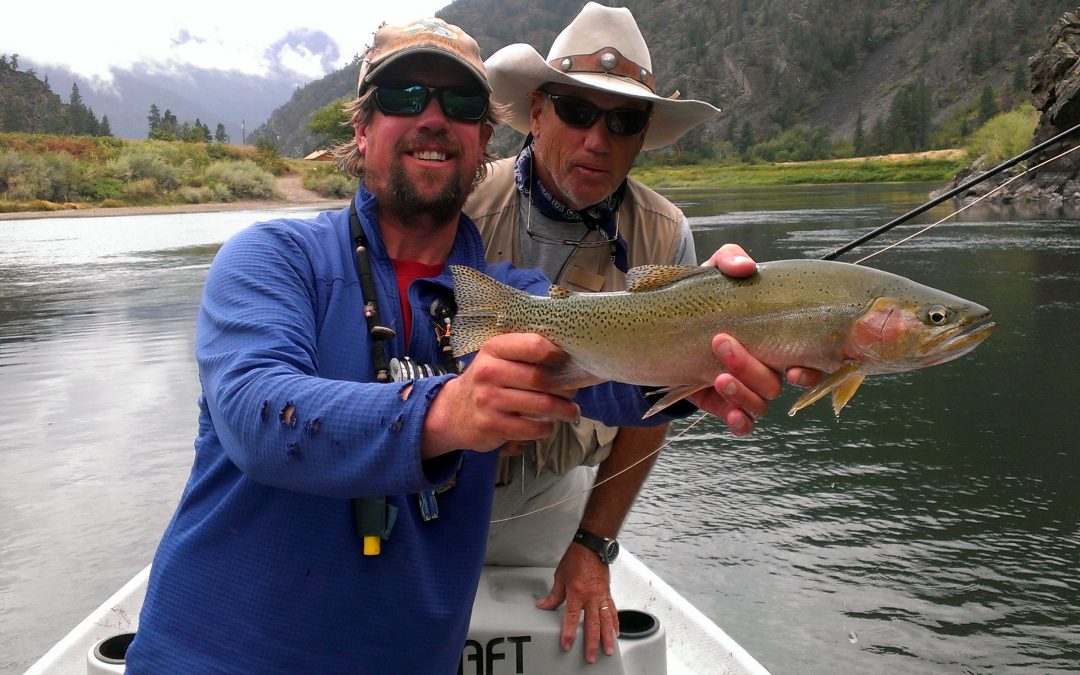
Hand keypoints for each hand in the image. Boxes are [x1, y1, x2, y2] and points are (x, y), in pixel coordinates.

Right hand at [422, 333, 580, 456]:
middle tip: (574, 392)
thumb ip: (525, 354)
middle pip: (542, 378)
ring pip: (542, 405)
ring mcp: (488, 400)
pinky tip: (547, 425)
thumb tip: (569, 357)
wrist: (453, 412)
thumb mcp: (497, 359)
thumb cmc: (487, 382)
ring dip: (564, 410)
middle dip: (566, 387)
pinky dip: (546, 428)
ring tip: (571, 411)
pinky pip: (532, 428)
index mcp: (494, 349)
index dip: (557, 355)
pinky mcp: (491, 425)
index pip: (534, 345)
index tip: (568, 363)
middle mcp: (489, 372)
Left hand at [535, 543, 618, 663]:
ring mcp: (602, 596)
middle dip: (592, 643)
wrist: (592, 546)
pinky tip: (616, 633)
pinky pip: (613, 611)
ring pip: (606, 621)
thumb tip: (544, 606)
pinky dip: (615, 623)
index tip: (567, 645)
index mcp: (577, 592)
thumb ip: (554, 595)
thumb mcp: (560, 577)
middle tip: (591, 657)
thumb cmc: (576, 558)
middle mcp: (591, 596)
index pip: (571, 618)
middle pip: (592, 624)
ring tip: (608, 650)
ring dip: (607, 638)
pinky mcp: (608, 593)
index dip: (569, 633)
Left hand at [694, 244, 821, 433]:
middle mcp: (766, 366)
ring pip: (760, 403)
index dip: (809, 370)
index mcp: (776, 337)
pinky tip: (732, 414)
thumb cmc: (705, 297)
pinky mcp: (722, 404)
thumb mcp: (714, 274)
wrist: (663, 325)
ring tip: (718, 375)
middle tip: (725, 345)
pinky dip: (740, 421)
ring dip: (743, 392)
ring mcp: (745, 388)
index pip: (809, 360)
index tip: (793, 367)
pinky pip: (743, 423)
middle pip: (777, 382)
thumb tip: (746, 267)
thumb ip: (730, 259)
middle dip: (755, 370)